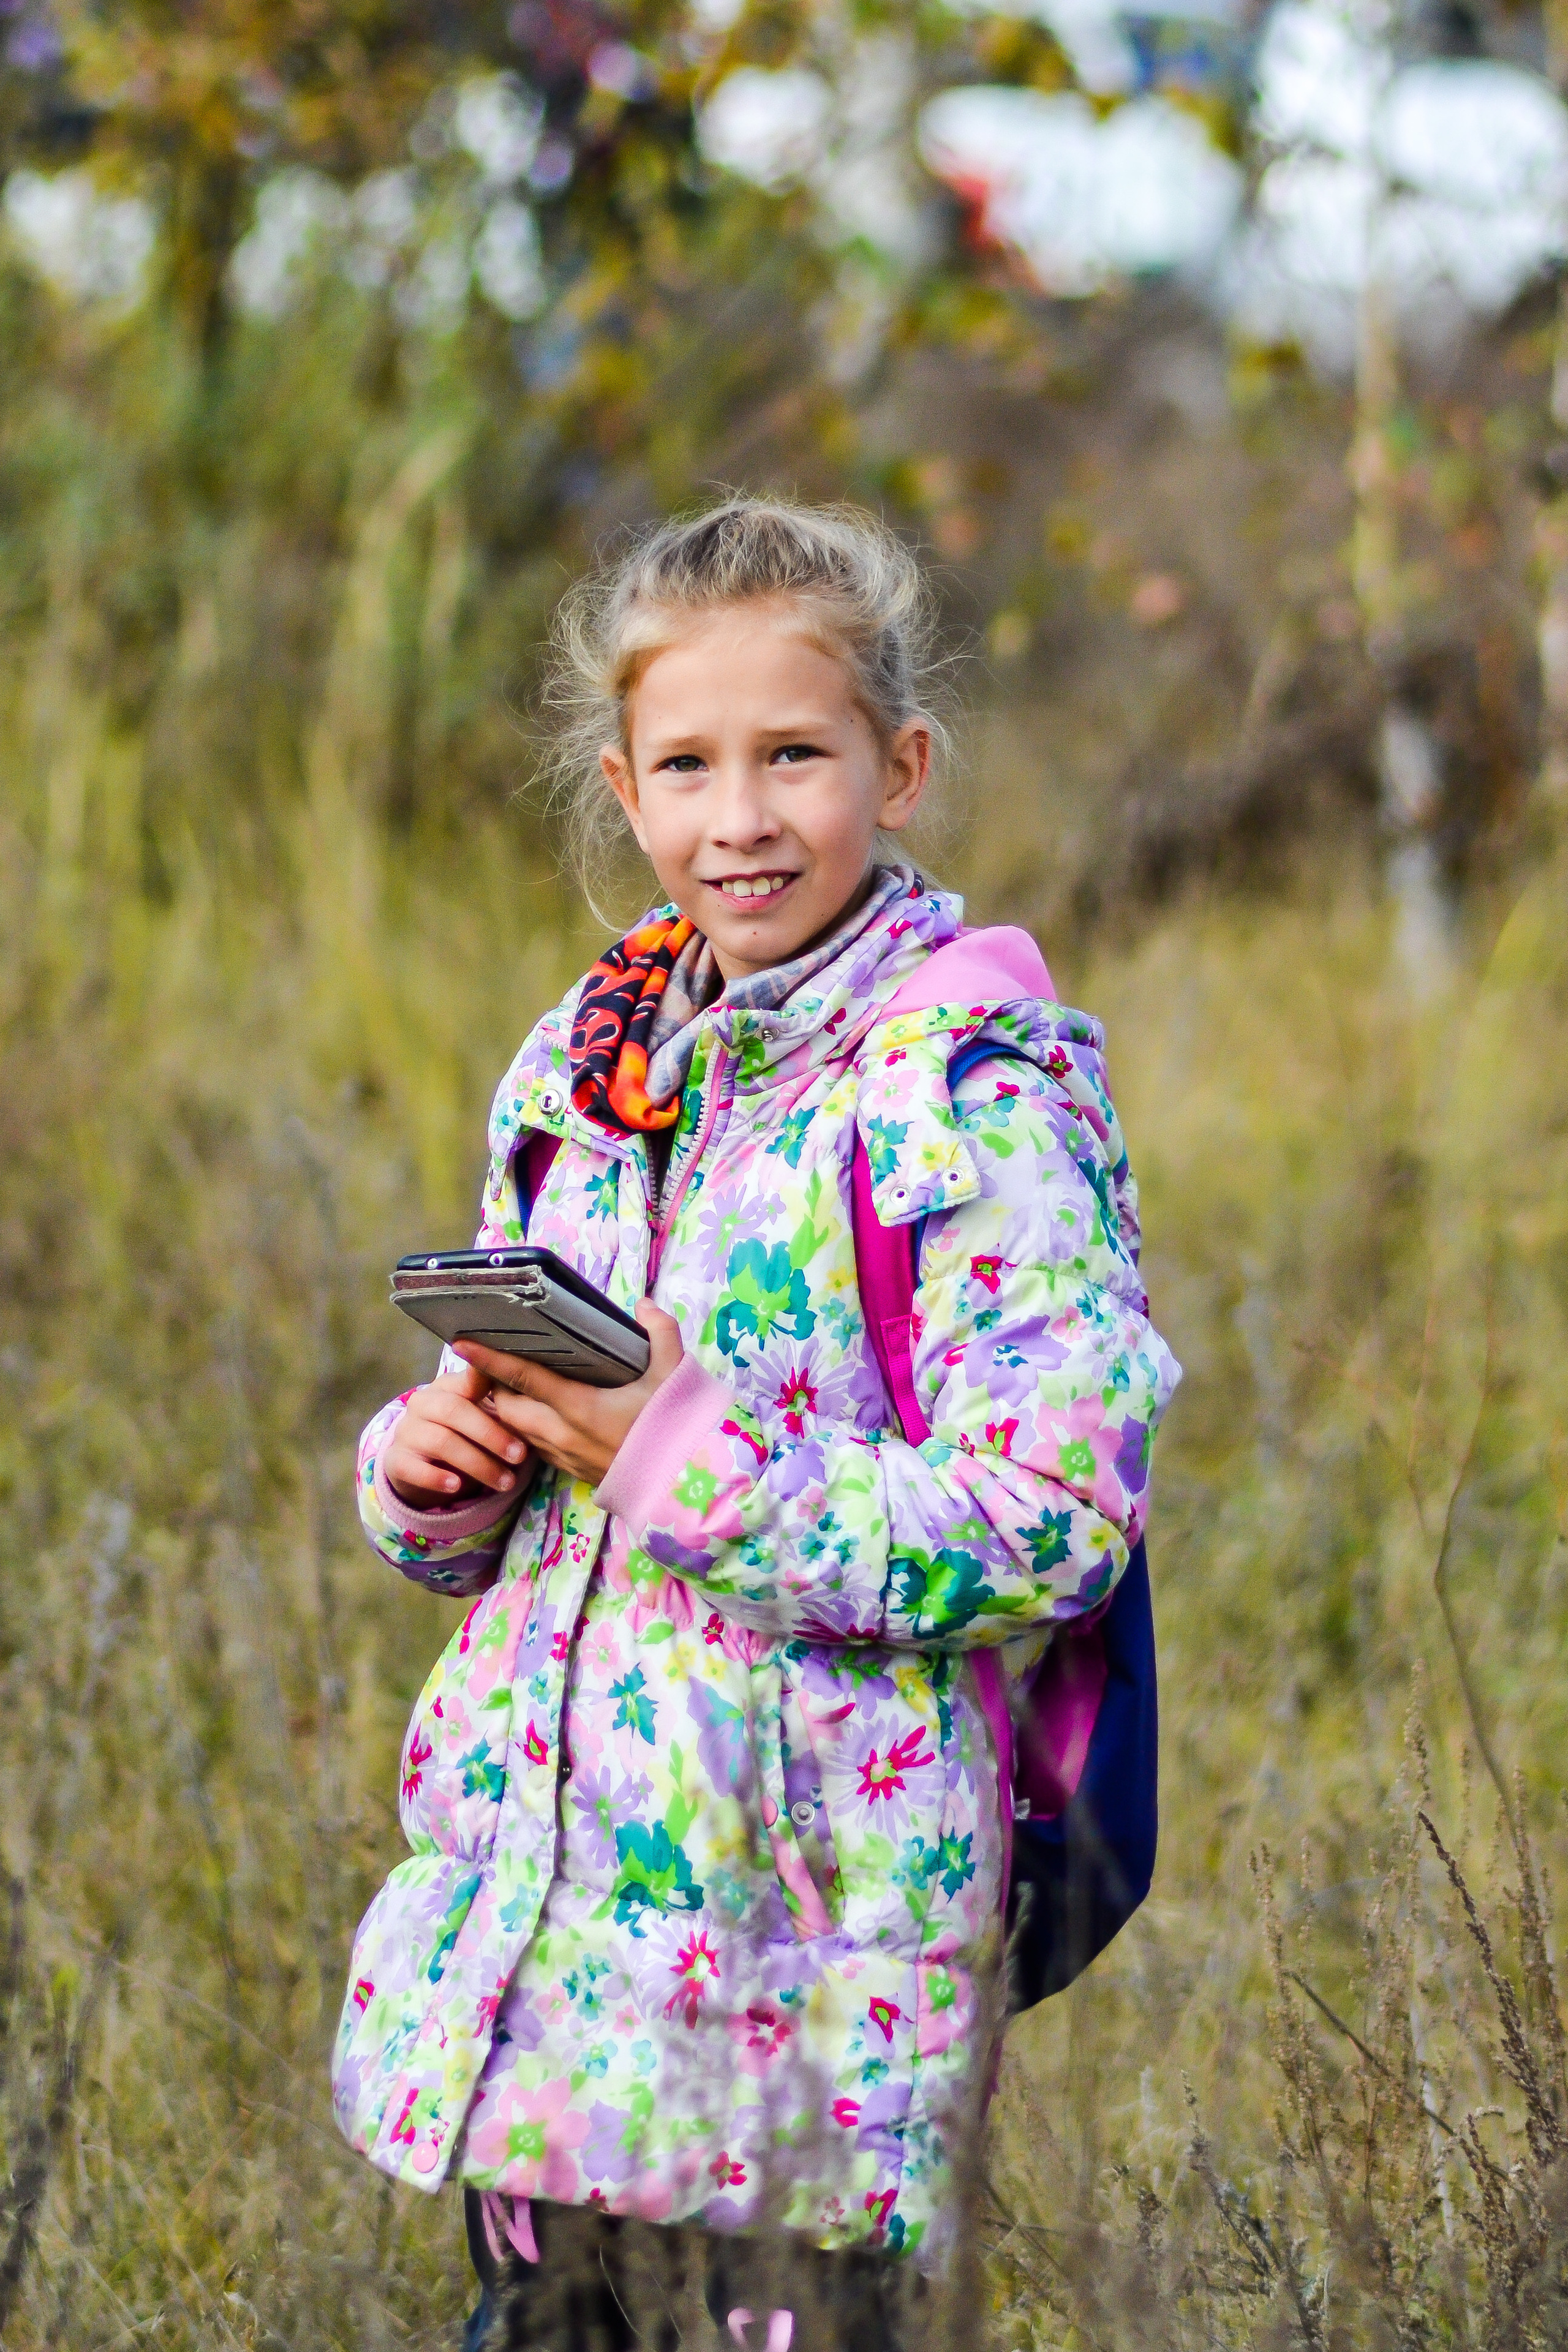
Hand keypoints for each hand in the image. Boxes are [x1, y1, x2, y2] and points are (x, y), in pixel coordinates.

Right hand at [383, 1364, 532, 1508]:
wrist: (421, 1466)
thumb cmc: (462, 1435)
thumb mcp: (482, 1417)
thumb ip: (499, 1403)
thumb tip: (530, 1388)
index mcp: (446, 1386)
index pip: (467, 1378)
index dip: (487, 1380)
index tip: (512, 1388)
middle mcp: (423, 1403)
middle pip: (455, 1411)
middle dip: (491, 1434)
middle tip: (520, 1455)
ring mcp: (407, 1431)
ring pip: (441, 1442)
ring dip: (478, 1463)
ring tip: (506, 1482)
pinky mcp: (397, 1460)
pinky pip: (414, 1468)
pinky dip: (436, 1477)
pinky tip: (456, 1486)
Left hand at [451, 1302, 683, 1485]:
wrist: (681, 1484)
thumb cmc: (674, 1427)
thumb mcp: (674, 1374)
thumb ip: (660, 1332)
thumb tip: (642, 1305)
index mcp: (578, 1406)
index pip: (521, 1377)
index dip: (489, 1359)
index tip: (461, 1343)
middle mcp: (561, 1433)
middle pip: (506, 1406)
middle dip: (495, 1385)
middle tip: (500, 1361)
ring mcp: (562, 1455)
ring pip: (516, 1429)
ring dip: (509, 1408)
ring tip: (516, 1385)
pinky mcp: (569, 1470)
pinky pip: (534, 1446)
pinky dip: (528, 1428)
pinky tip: (543, 1413)